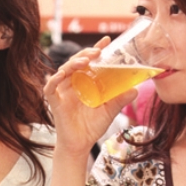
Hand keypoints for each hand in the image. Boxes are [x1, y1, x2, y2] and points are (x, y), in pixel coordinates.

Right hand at [44, 40, 135, 156]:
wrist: (80, 145)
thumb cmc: (92, 127)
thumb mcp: (109, 111)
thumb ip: (120, 100)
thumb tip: (135, 89)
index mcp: (85, 82)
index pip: (90, 62)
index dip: (96, 49)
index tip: (107, 40)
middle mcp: (73, 84)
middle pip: (76, 62)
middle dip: (86, 53)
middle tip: (97, 51)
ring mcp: (63, 92)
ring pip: (64, 71)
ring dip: (73, 63)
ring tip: (85, 60)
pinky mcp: (55, 102)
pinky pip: (50, 88)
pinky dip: (54, 80)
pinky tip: (61, 75)